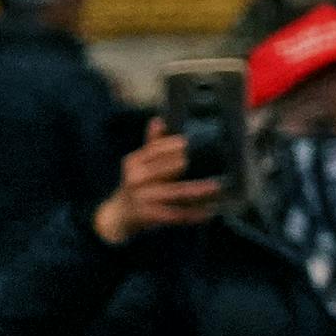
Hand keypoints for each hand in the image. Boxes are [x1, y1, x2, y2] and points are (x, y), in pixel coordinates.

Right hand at [93, 128, 223, 246]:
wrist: (119, 215)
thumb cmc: (137, 184)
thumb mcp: (140, 164)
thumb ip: (152, 145)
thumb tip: (158, 120)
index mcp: (134, 162)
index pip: (156, 150)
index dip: (174, 146)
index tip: (191, 142)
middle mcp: (136, 178)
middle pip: (168, 169)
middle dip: (188, 165)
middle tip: (215, 162)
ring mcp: (142, 198)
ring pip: (176, 192)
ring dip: (198, 191)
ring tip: (217, 186)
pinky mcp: (149, 215)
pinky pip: (176, 214)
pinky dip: (193, 213)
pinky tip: (209, 211)